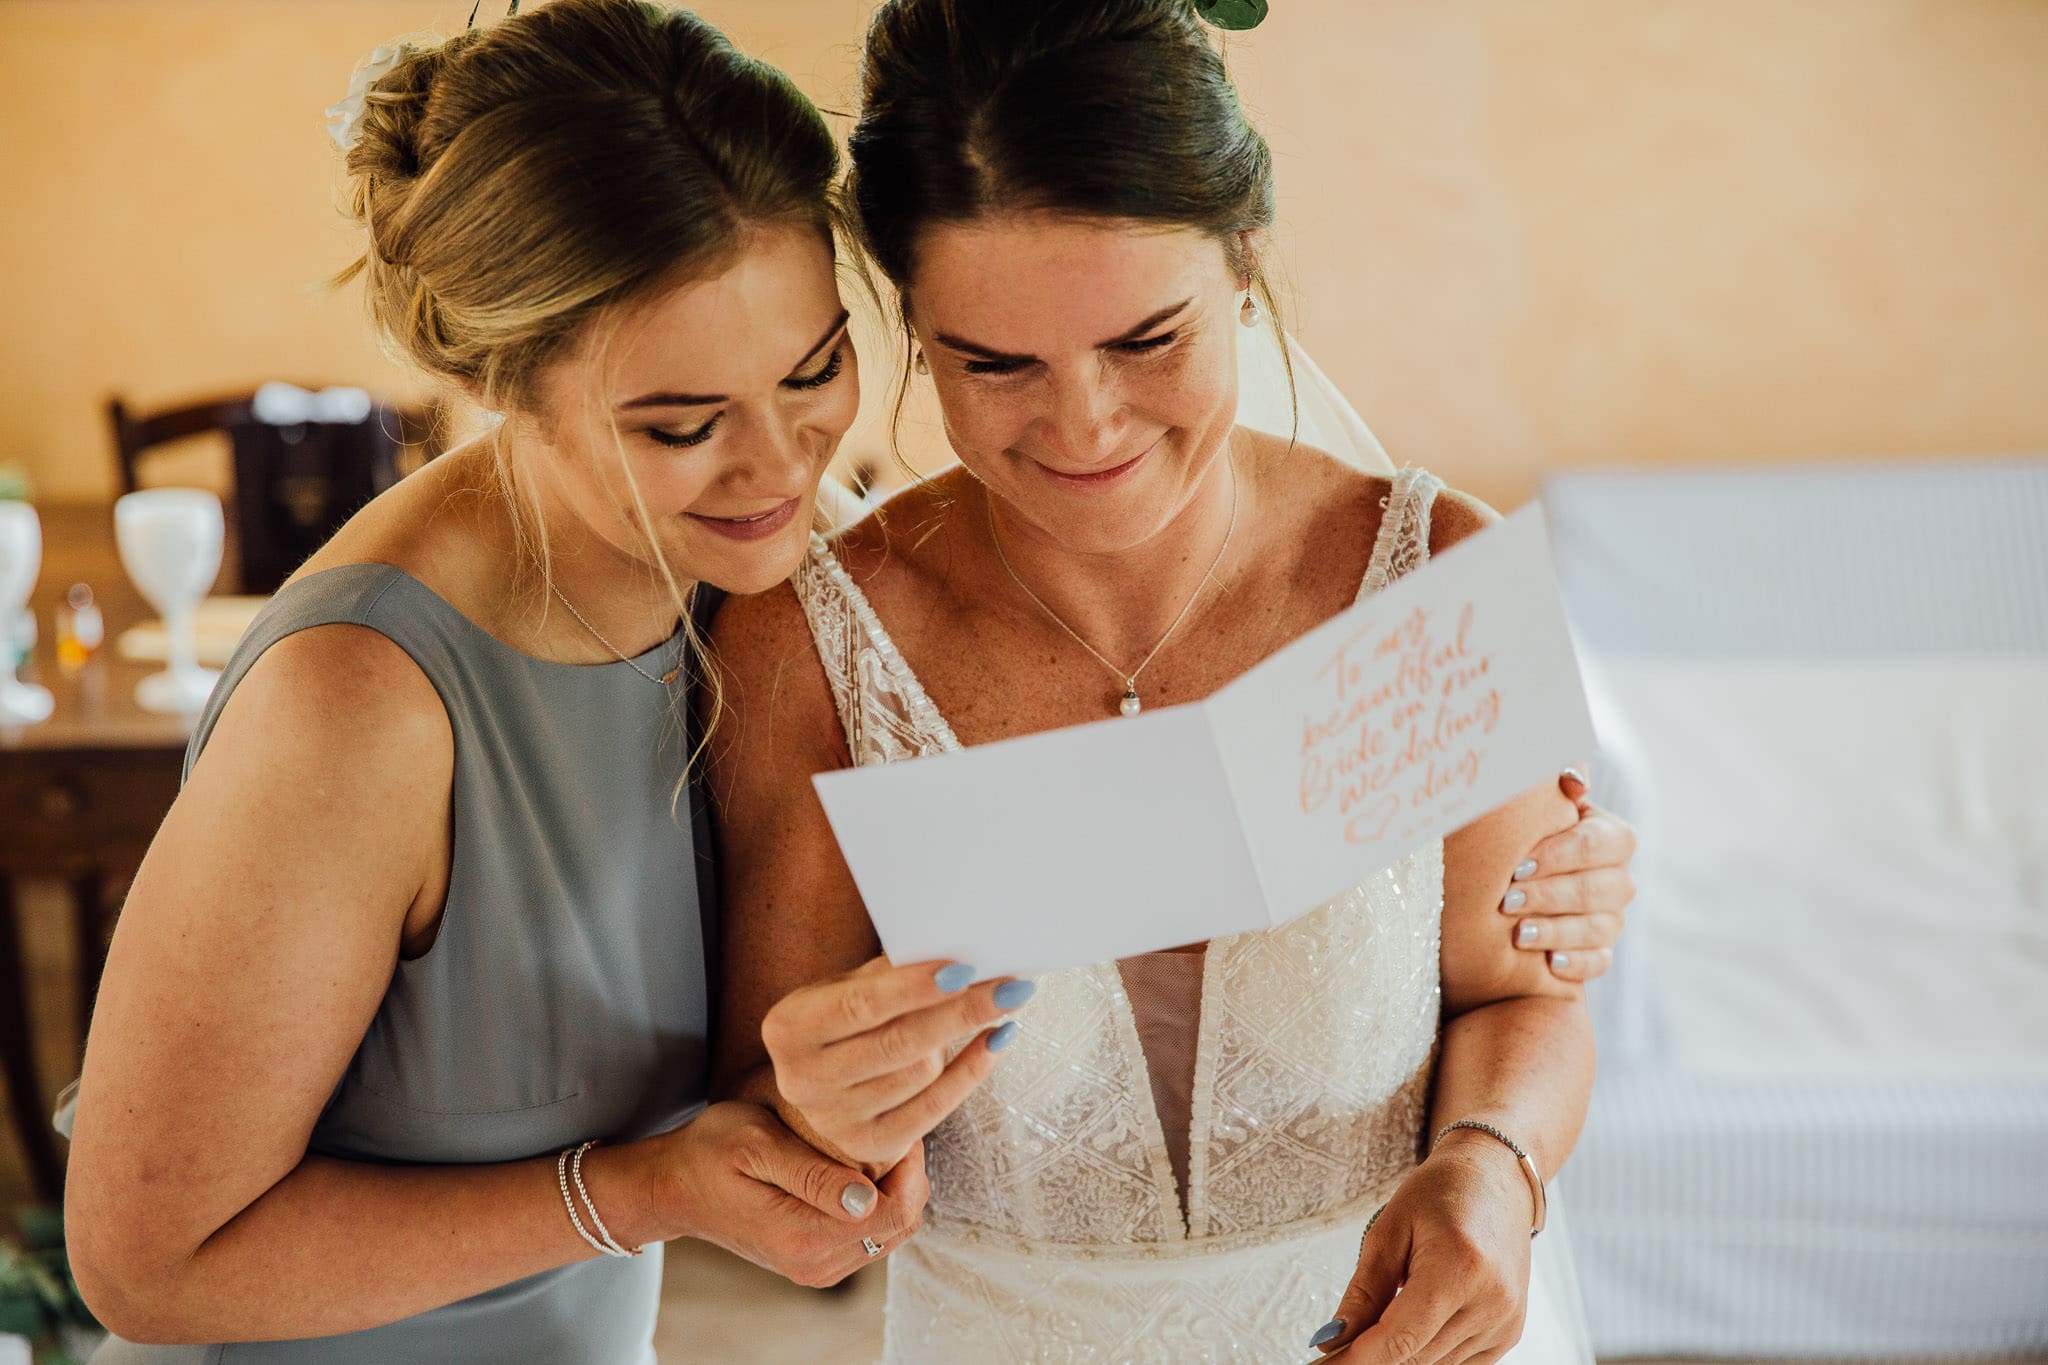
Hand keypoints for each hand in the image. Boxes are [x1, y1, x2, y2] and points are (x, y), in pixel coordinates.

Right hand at [633, 1100, 927, 1287]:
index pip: (897, 1209)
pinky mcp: (817, 1261)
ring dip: (896, 1187)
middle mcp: (817, 1264)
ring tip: (872, 1145)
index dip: (910, 1164)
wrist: (674, 1188)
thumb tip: (866, 1198)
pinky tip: (858, 1168)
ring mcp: (819, 1268)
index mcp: (805, 1237)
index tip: (895, 1124)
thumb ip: (813, 1173)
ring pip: (894, 1230)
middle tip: (887, 1129)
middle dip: (909, 1174)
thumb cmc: (711, 1152)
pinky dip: (879, 1201)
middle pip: (903, 1222)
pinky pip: (873, 1234)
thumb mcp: (757, 1145)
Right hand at [760, 955, 1031, 1175]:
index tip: (964, 969)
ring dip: (960, 1036)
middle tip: (1010, 986)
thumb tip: (955, 962)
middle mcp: (802, 1080)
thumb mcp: (845, 988)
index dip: (914, 988)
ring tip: (982, 1006)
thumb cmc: (843, 1020)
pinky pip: (936, 1107)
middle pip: (898, 1043)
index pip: (860, 1005)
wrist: (824, 1079)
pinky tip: (996, 1040)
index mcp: (788, 1029)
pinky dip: (973, 1071)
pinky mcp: (870, 1144)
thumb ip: (886, 975)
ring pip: (921, 1073)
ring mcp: (834, 1120)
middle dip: (960, 1012)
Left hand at [1310, 1132, 1536, 1362]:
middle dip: (1373, 1356)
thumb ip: (1363, 1292)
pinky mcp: (1510, 1332)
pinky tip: (1419, 1321)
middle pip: (1416, 1357)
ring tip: (1386, 1313)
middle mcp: (1492, 1301)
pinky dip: (1429, 1351)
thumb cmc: (1440, 1194)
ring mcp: (1506, 1321)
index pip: (1400, 1338)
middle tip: (1338, 1348)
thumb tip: (1333, 1342)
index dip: (1358, 1359)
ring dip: (1403, 1352)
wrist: (1495, 1181)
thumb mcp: (1389, 1230)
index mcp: (1460, 1267)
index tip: (1326, 1364)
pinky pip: (1459, 1364)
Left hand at [1501, 771, 1636, 983]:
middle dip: (1551, 895)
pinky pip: (1599, 962)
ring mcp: (1612, 918)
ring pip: (1599, 928)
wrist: (1511, 877)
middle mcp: (1618, 878)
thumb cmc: (1523, 832)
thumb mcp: (1536, 805)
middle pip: (1600, 889)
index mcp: (1610, 836)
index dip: (1561, 855)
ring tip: (1518, 934)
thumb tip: (1571, 780)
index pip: (1601, 844)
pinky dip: (1577, 964)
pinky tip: (1550, 963)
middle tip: (1508, 899)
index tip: (1518, 864)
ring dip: (1556, 931)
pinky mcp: (1600, 951)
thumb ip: (1551, 786)